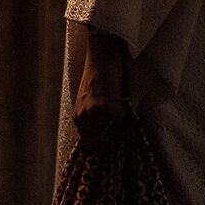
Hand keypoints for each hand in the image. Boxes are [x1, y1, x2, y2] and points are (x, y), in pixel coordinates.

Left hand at [70, 23, 126, 152]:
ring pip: (113, 133)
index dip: (107, 147)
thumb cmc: (99, 78)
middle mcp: (82, 118)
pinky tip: (127, 108)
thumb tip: (112, 138)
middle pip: (103, 143)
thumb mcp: (91, 102)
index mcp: (77, 119)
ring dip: (123, 129)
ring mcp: (92, 112)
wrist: (101, 56)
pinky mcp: (103, 105)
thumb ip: (97, 120)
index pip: (92, 146)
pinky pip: (120, 120)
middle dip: (116, 140)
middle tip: (125, 133)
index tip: (116, 145)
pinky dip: (127, 117)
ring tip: (127, 121)